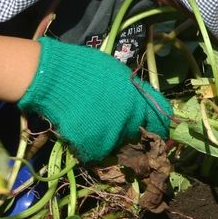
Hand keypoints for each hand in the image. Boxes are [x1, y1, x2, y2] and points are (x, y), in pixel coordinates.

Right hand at [16, 37, 170, 162]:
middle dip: (132, 131)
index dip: (159, 124)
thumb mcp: (118, 73)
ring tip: (94, 123)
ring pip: (118, 144)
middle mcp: (131, 121)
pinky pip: (97, 150)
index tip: (153, 125)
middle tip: (115, 122)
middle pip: (140, 134)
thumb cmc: (86, 68)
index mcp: (140, 100)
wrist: (55, 79)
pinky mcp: (93, 147)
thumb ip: (133, 91)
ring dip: (110, 138)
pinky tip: (81, 129)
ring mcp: (112, 136)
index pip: (162, 120)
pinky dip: (90, 144)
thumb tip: (140, 101)